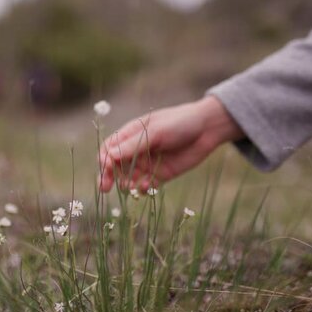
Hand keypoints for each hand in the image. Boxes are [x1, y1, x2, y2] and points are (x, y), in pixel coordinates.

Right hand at [98, 95, 243, 191]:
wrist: (207, 129)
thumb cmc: (179, 123)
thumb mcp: (155, 132)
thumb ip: (133, 146)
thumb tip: (108, 157)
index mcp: (130, 134)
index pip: (108, 149)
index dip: (104, 159)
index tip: (105, 167)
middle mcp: (136, 150)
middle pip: (115, 166)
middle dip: (108, 176)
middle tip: (104, 187)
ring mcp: (147, 163)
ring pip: (128, 178)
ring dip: (126, 184)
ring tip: (129, 186)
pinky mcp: (160, 175)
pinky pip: (145, 185)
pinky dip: (142, 189)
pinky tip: (146, 187)